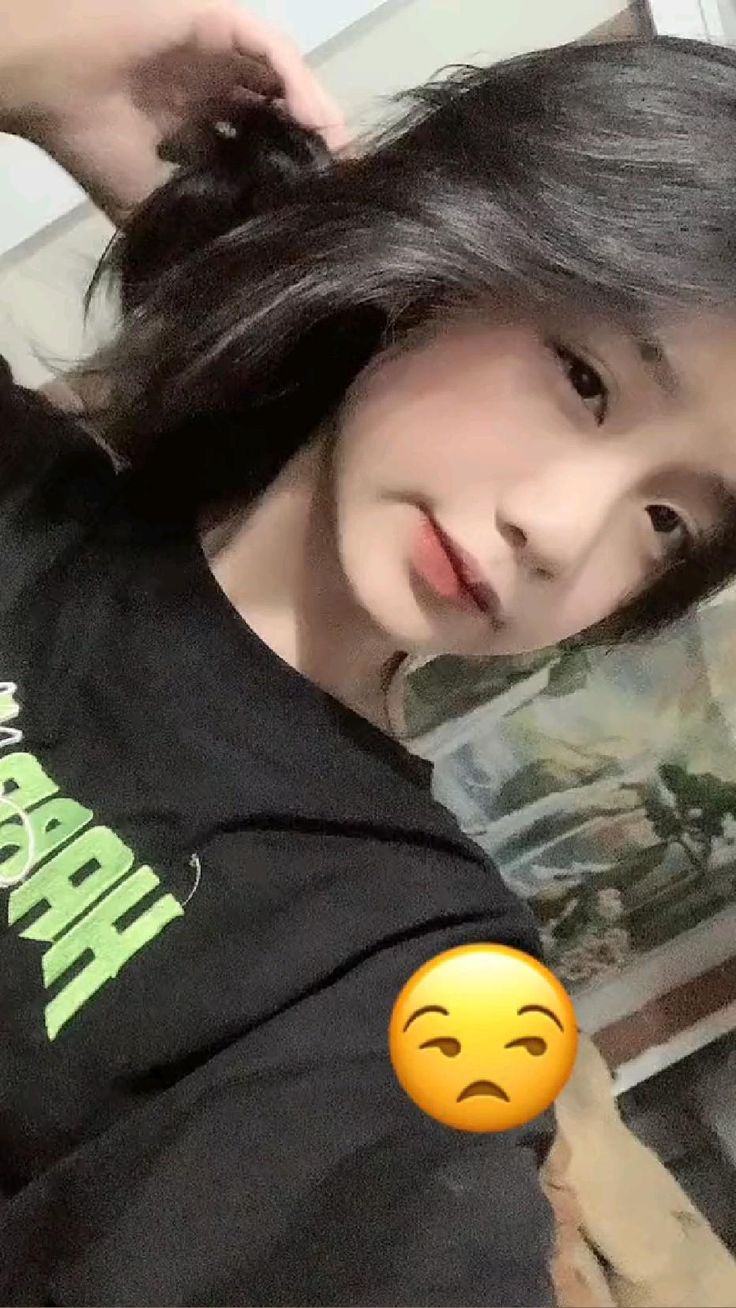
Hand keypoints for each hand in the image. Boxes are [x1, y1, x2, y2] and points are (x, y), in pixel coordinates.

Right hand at [0, 0, 345, 220]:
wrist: (51, 85)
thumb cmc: (89, 141)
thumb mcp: (146, 202)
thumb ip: (191, 219)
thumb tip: (233, 262)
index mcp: (192, 123)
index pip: (257, 145)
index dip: (289, 173)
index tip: (317, 210)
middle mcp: (209, 85)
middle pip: (280, 112)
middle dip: (313, 146)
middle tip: (340, 185)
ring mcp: (214, 52)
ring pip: (283, 79)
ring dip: (315, 114)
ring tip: (338, 155)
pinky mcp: (215, 22)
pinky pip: (272, 48)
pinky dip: (298, 79)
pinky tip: (315, 118)